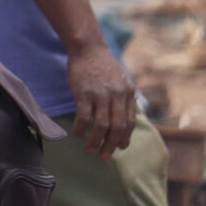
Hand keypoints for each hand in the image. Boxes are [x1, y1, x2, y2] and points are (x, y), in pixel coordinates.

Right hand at [66, 40, 136, 158]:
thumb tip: (126, 117)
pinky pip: (84, 116)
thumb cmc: (103, 65)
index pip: (129, 121)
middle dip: (111, 144)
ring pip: (101, 125)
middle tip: (105, 156)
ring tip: (89, 150)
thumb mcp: (122, 80)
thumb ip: (125, 98)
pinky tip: (77, 132)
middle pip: (116, 127)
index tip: (119, 147)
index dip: (124, 137)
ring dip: (95, 141)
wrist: (89, 49)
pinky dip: (80, 127)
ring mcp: (100, 94)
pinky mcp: (84, 93)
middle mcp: (117, 95)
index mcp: (128, 93)